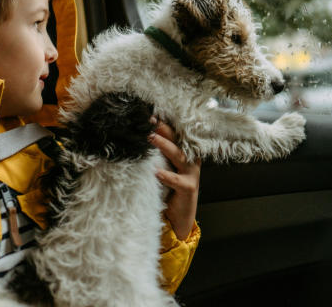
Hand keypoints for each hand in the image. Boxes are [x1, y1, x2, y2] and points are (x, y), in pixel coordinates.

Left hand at [149, 117, 199, 239]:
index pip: (174, 135)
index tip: (149, 115)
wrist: (180, 216)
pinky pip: (176, 180)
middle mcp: (190, 160)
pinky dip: (166, 175)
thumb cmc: (169, 190)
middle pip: (178, 140)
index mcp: (184, 153)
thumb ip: (157, 156)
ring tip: (151, 138)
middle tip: (150, 121)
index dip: (163, 125)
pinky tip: (156, 172)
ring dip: (164, 145)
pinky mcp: (189, 188)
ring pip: (178, 155)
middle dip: (163, 130)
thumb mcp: (163, 169)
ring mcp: (191, 173)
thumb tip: (140, 140)